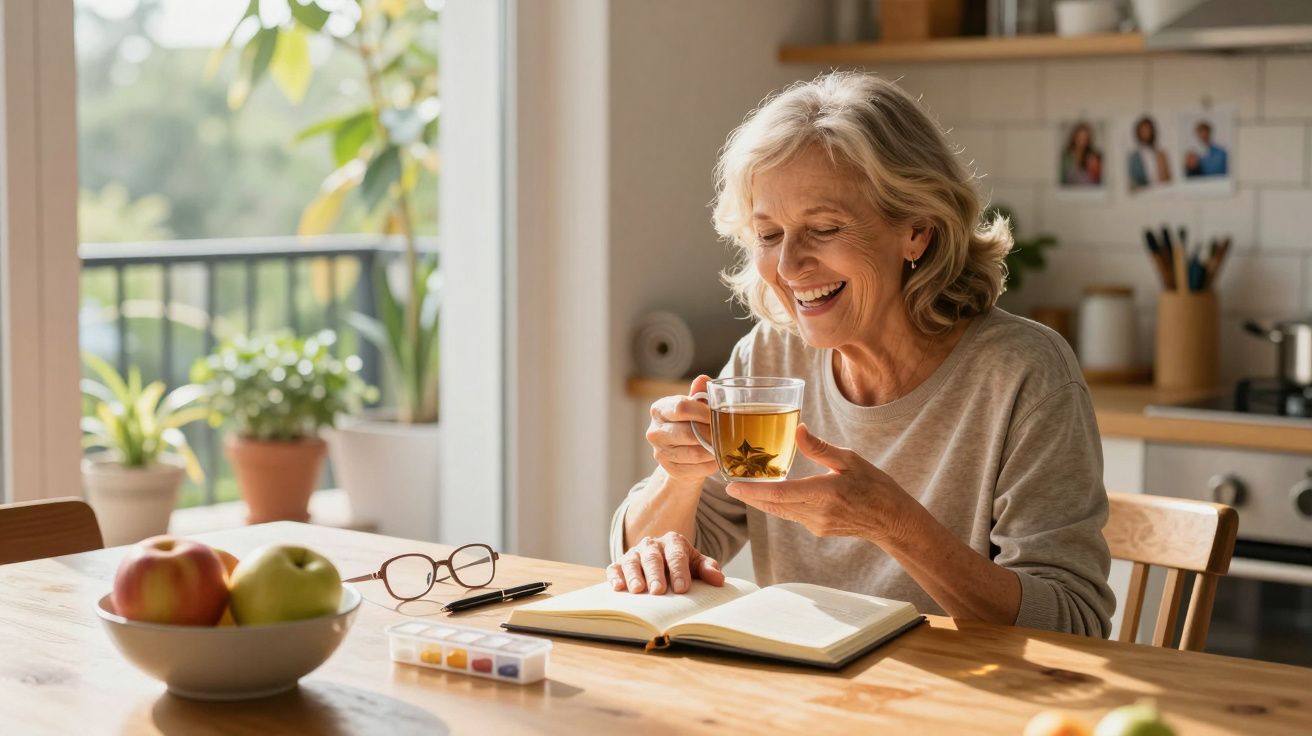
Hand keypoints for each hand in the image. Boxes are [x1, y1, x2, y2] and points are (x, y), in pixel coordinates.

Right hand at [605, 531, 724, 594]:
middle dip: (656, 574)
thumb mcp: (696, 564)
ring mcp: (634, 554)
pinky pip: (615, 568)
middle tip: (658, 591)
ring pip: (632, 562)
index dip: (680, 571)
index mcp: (673, 542)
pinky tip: (618, 587)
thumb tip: (718, 579)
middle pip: (653, 557)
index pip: (677, 555)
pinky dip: (616, 577)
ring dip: (634, 575)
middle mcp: (652, 545)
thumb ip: (707, 569)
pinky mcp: (619, 564)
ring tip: (638, 590)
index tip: (683, 588)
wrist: (661, 561)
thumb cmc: (681, 566)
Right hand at [645, 375, 716, 483]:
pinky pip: (696, 469)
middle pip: (688, 433)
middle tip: (726, 434)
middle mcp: (654, 431)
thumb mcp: (695, 406)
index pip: (681, 407)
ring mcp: (660, 452)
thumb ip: (700, 393)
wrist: (682, 452)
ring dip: (713, 451)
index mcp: (659, 409)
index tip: (716, 415)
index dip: (703, 412)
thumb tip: (703, 379)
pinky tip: (717, 459)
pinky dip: (710, 465)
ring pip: (694, 453)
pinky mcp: (669, 470)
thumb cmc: (691, 423)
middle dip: (711, 433)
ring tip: (724, 446)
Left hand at [726, 424, 923, 542]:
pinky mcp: (817, 529)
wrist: (891, 520)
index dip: (754, 491)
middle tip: (728, 486)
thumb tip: (797, 430)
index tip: (732, 487)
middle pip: (773, 506)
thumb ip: (820, 448)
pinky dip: (777, 505)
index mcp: (825, 493)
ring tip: (741, 488)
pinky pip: (791, 516)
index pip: (781, 494)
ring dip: (761, 501)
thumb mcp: (850, 460)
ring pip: (780, 512)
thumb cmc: (875, 486)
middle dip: (749, 497)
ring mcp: (816, 525)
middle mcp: (817, 513)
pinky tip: (769, 494)